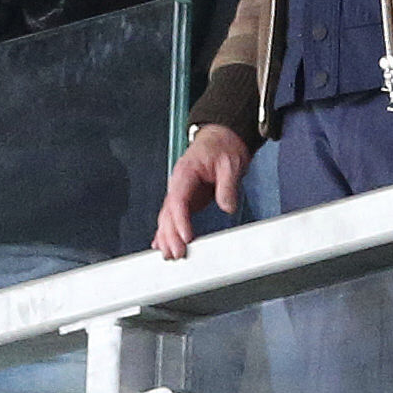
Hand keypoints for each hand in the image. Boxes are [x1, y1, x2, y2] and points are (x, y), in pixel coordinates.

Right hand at [153, 124, 250, 258]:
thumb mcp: (231, 163)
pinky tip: (161, 244)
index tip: (186, 236)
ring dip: (166, 236)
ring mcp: (181, 191)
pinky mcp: (187, 199)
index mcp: (186, 172)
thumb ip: (228, 184)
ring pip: (168, 217)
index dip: (180, 220)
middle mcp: (178, 183)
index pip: (178, 200)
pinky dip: (166, 230)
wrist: (222, 138)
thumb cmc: (224, 147)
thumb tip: (227, 205)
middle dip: (171, 234)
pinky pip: (173, 216)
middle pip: (169, 212)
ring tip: (169, 254)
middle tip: (177, 253)